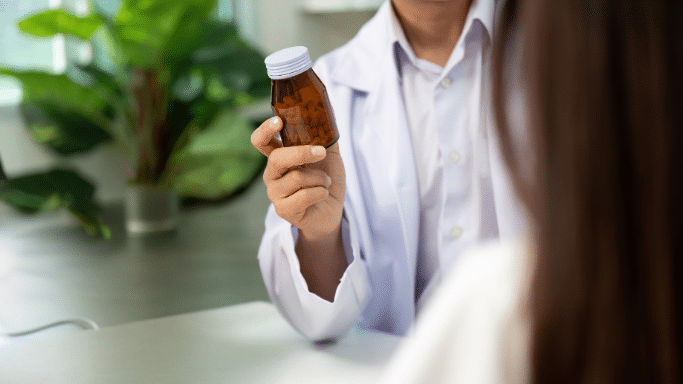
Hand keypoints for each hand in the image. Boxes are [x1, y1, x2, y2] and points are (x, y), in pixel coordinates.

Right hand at [251, 116, 345, 239]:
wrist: (332, 211)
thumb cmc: (326, 179)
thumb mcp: (329, 153)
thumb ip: (325, 132)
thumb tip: (327, 105)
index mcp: (279, 156)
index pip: (260, 141)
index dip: (265, 130)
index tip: (279, 121)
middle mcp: (273, 173)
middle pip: (277, 158)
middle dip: (302, 153)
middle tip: (321, 152)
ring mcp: (275, 193)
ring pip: (296, 178)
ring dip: (319, 178)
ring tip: (325, 182)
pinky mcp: (283, 210)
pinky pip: (302, 196)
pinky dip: (319, 192)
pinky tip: (323, 194)